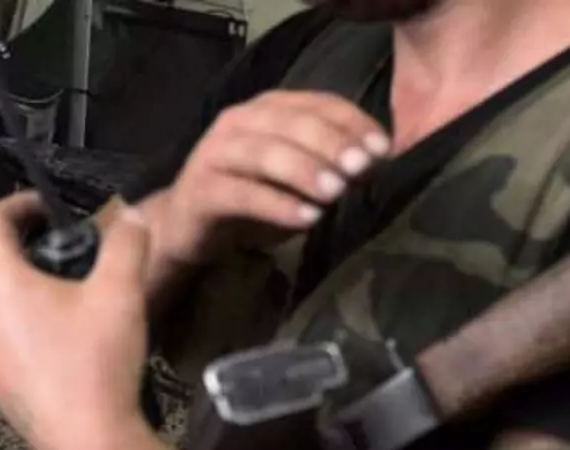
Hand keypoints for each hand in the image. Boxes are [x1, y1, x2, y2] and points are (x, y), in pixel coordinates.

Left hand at [0, 192, 176, 449]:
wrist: (92, 446)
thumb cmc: (98, 365)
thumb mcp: (121, 292)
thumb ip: (126, 243)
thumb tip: (131, 217)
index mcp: (0, 286)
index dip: (17, 205)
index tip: (44, 207)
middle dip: (36, 258)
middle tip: (77, 263)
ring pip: (5, 312)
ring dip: (35, 300)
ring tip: (80, 309)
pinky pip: (11, 348)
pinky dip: (35, 337)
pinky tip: (72, 353)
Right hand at [152, 90, 388, 267]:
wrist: (186, 226)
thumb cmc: (251, 199)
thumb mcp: (298, 181)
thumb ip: (332, 166)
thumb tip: (374, 164)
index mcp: (268, 109)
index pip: (317, 103)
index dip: (352, 122)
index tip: (382, 149)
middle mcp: (239, 122)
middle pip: (291, 123)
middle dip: (330, 143)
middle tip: (360, 168)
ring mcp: (216, 153)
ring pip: (264, 153)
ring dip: (304, 170)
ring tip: (336, 192)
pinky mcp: (201, 190)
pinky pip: (242, 194)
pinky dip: (277, 205)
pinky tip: (307, 219)